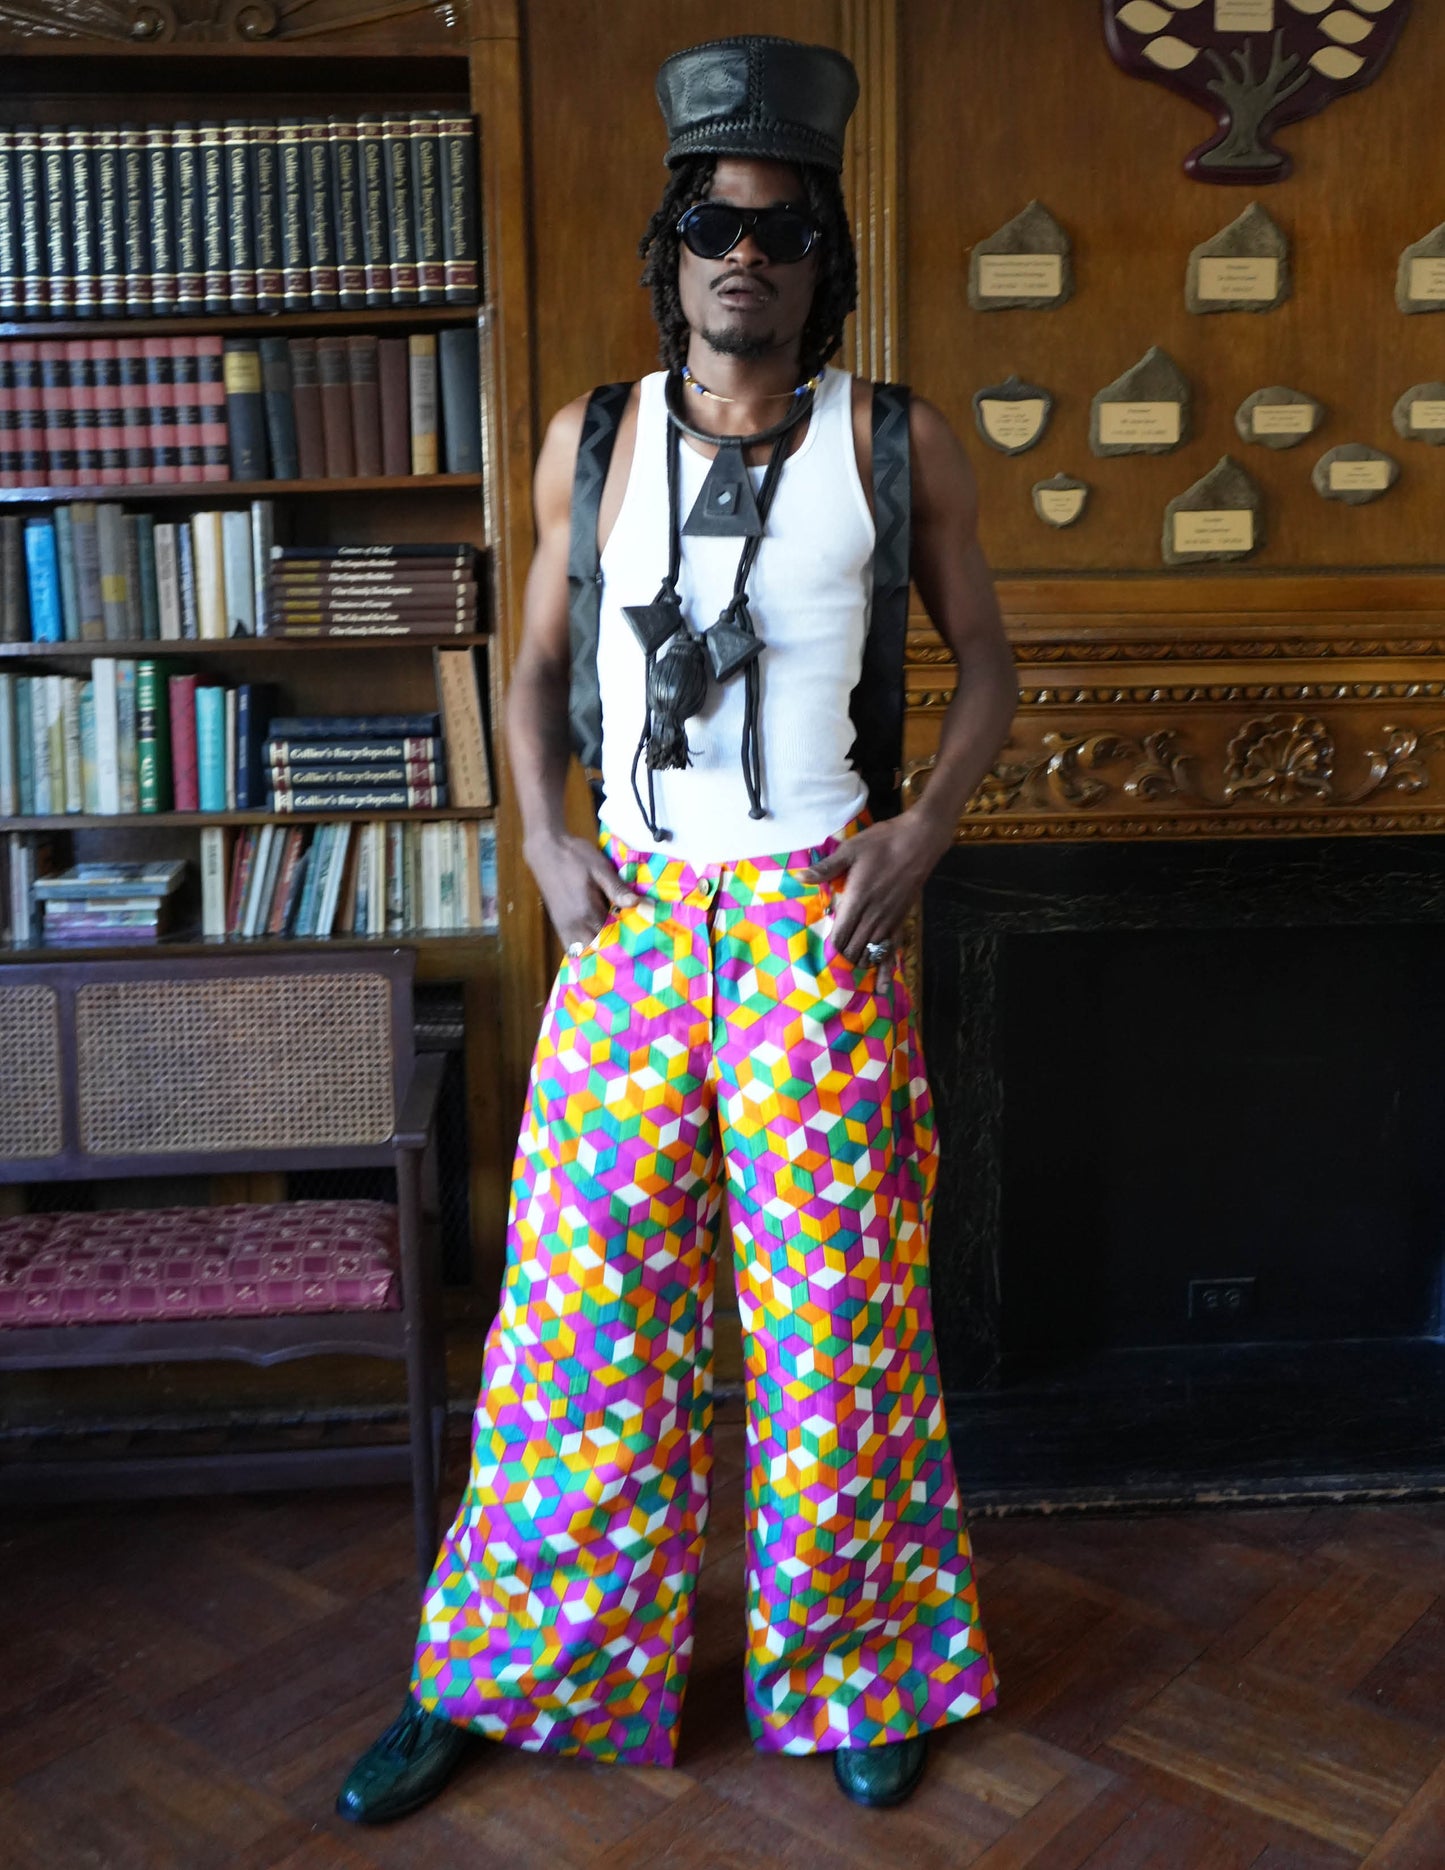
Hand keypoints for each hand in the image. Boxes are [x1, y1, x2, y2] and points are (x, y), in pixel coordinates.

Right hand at [523, 830, 636, 952]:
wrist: (545, 850)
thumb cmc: (575, 857)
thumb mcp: (600, 868)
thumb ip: (617, 889)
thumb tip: (638, 904)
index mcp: (587, 912)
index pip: (611, 938)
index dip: (626, 942)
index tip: (640, 942)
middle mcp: (575, 925)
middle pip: (597, 950)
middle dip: (613, 950)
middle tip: (631, 946)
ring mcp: (564, 927)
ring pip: (584, 951)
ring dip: (598, 951)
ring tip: (615, 945)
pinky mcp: (559, 925)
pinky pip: (572, 946)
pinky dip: (585, 948)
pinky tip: (596, 940)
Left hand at [801, 814, 950, 963]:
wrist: (920, 841)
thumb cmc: (883, 842)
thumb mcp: (850, 849)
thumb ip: (826, 868)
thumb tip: (799, 877)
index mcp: (857, 899)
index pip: (840, 936)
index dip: (831, 947)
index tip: (823, 950)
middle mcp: (874, 915)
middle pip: (855, 949)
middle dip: (843, 957)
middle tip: (834, 961)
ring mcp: (890, 919)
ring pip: (872, 953)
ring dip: (860, 962)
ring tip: (851, 970)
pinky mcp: (902, 919)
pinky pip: (892, 950)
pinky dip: (885, 968)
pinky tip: (881, 986)